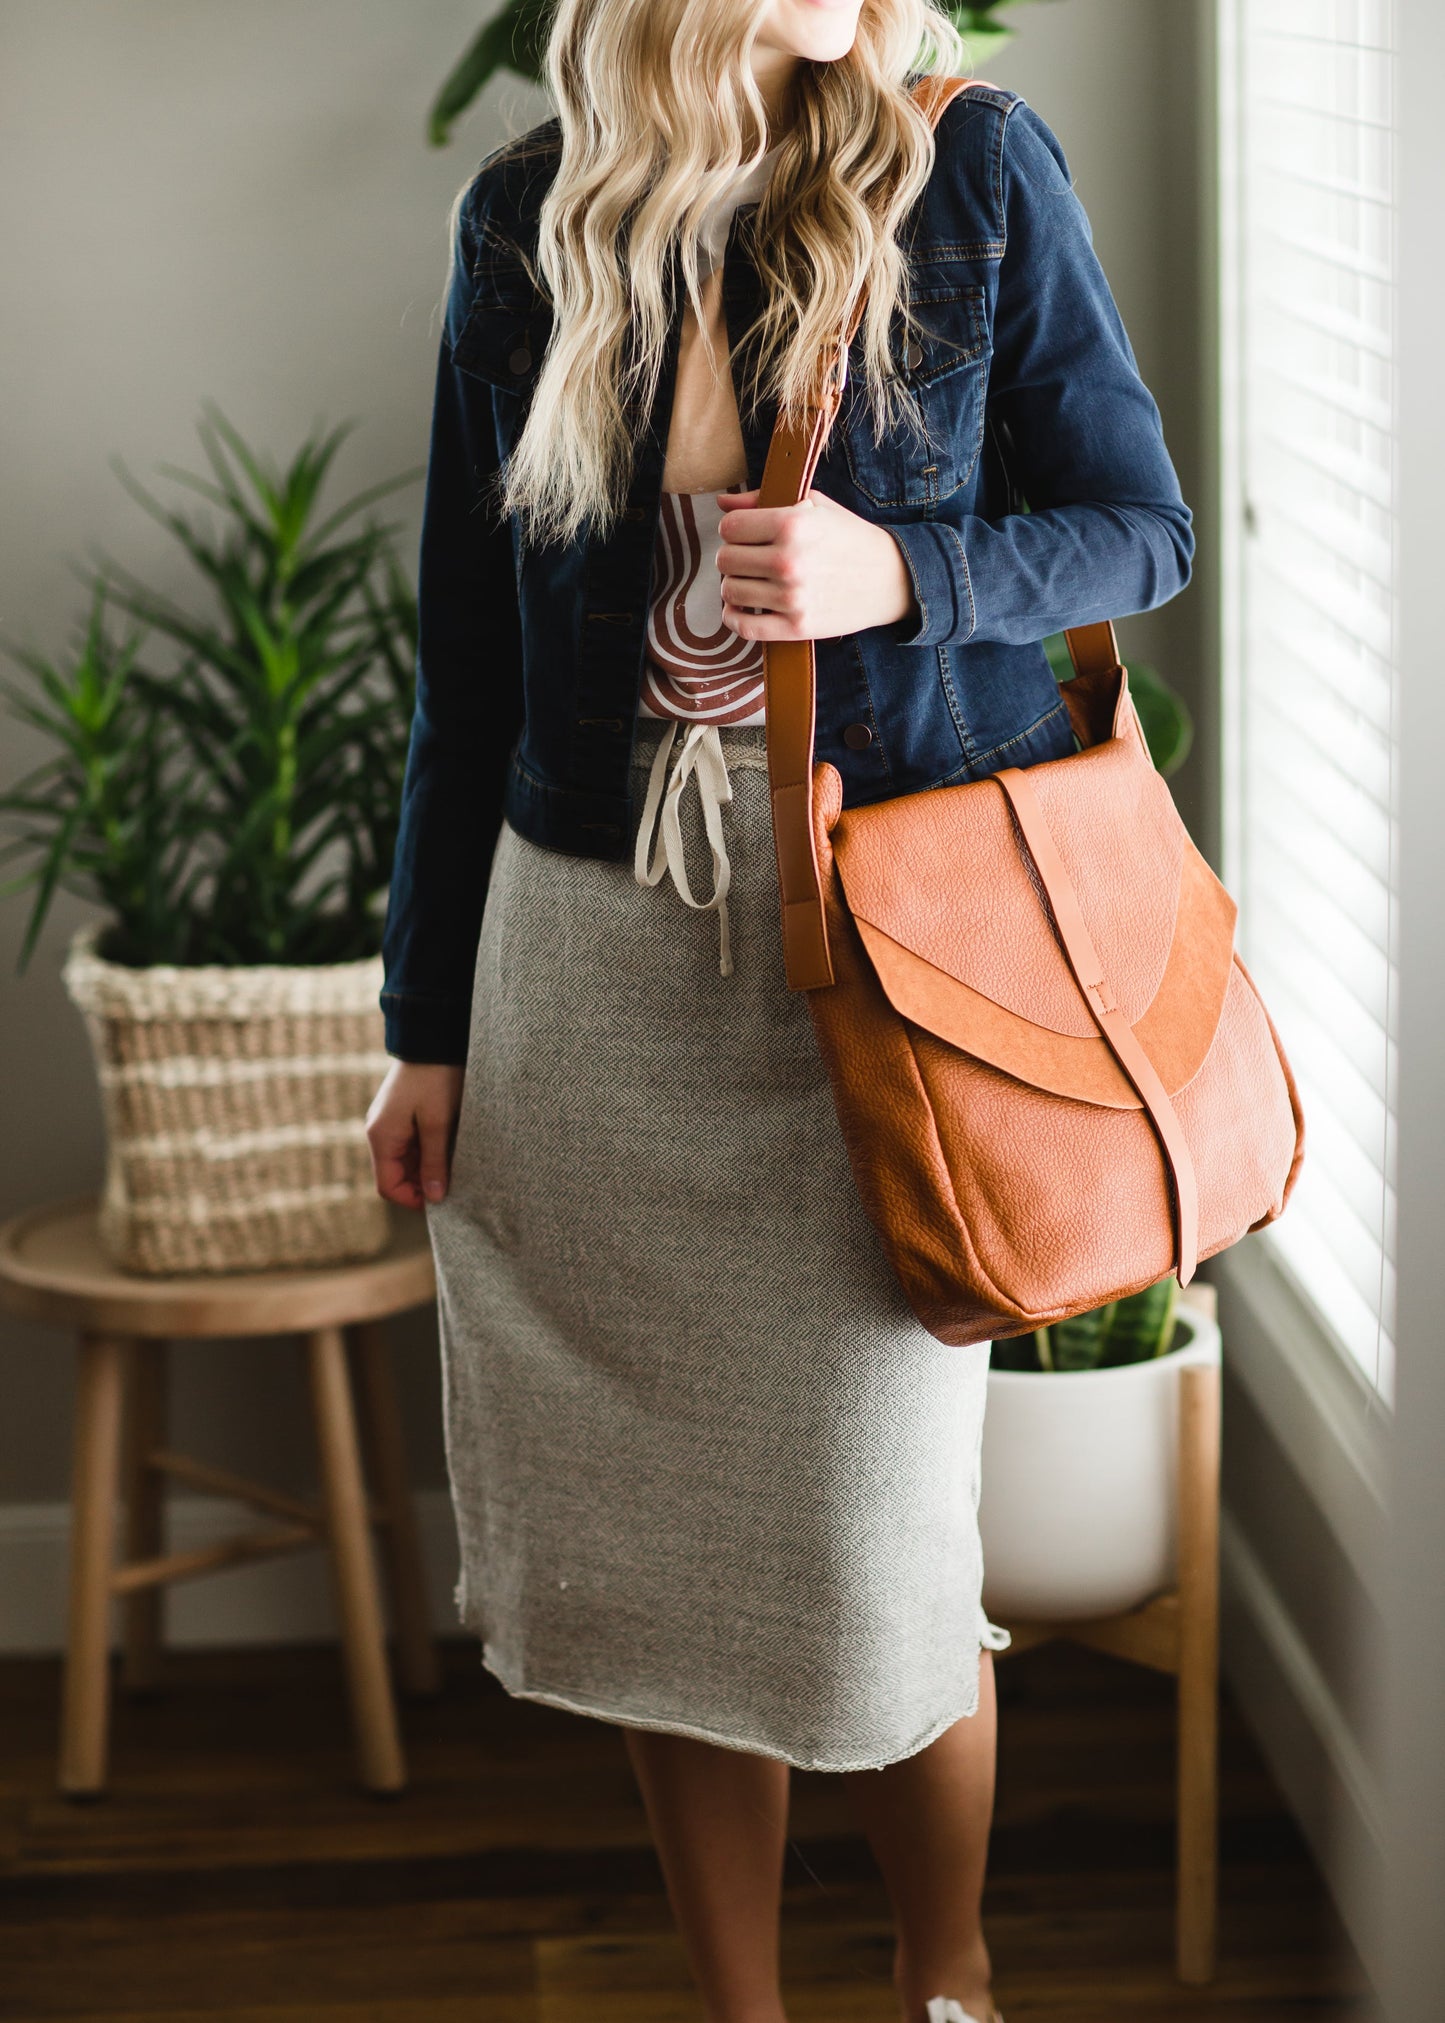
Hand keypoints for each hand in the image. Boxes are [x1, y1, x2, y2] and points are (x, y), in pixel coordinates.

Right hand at [365, 1060, 464, 1208]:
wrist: (433, 1037)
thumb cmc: (436, 1078)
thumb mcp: (438, 1123)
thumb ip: (434, 1161)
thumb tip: (435, 1198)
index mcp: (382, 1136)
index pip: (388, 1186)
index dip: (413, 1199)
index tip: (442, 1199)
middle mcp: (380, 1132)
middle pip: (397, 1175)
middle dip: (423, 1183)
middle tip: (455, 1182)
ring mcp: (390, 1123)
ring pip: (407, 1160)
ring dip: (429, 1166)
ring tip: (456, 1162)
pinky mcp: (403, 1114)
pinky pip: (413, 1144)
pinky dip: (430, 1151)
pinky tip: (450, 1146)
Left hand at [713, 486, 917, 640]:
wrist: (889, 578)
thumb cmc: (848, 537)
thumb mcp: (813, 505)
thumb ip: (764, 500)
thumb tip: (723, 503)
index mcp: (792, 524)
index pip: (730, 528)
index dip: (734, 530)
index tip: (745, 535)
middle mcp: (788, 561)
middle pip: (726, 560)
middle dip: (734, 557)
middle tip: (750, 559)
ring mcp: (791, 597)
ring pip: (730, 591)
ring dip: (735, 586)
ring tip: (751, 581)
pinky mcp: (796, 627)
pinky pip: (744, 626)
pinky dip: (734, 618)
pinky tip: (741, 608)